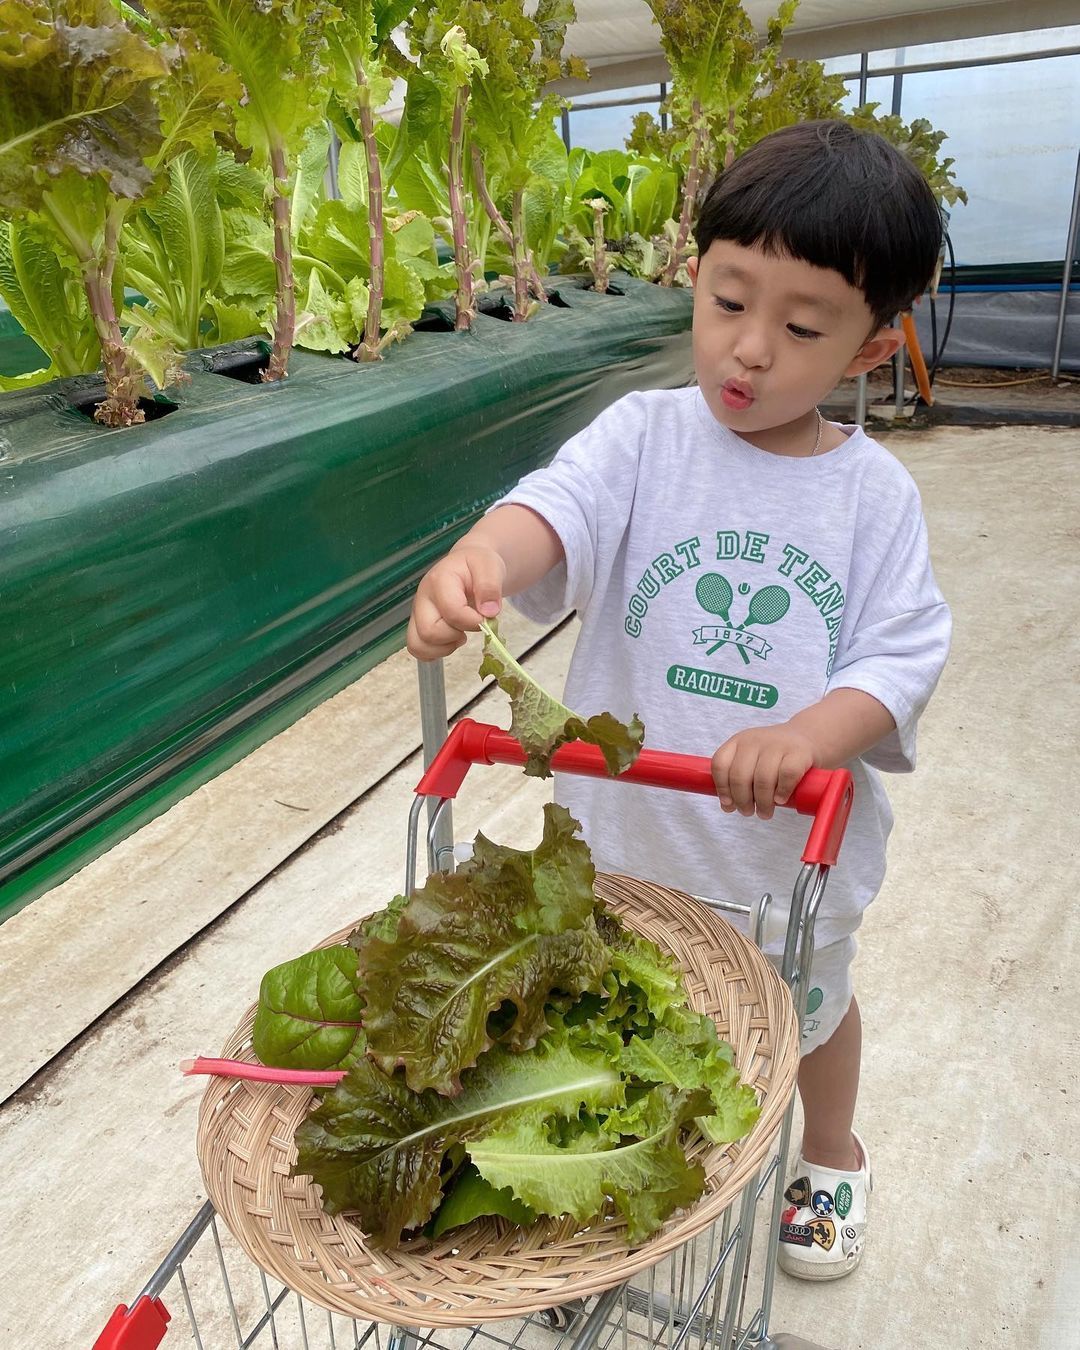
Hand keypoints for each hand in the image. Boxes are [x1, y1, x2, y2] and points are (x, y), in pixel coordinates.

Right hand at [407, 544, 506, 660]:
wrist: (467, 564)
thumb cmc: (477, 565)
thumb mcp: (490, 566)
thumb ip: (490, 587)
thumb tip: (489, 613)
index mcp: (439, 580)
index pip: (451, 611)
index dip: (472, 621)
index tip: (485, 616)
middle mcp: (422, 597)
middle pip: (429, 632)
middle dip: (454, 636)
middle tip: (470, 626)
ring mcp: (417, 613)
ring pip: (418, 644)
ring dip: (443, 648)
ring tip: (460, 635)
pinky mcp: (418, 624)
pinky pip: (417, 649)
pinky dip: (435, 652)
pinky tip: (451, 641)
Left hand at [710, 723, 815, 819]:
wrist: (808, 737)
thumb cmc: (775, 757)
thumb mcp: (751, 761)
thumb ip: (737, 781)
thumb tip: (727, 807)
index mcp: (738, 742)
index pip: (720, 764)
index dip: (722, 788)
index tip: (729, 804)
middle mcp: (755, 740)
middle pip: (739, 776)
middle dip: (742, 800)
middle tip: (748, 812)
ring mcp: (777, 744)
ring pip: (762, 779)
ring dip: (762, 802)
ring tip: (765, 812)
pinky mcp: (799, 752)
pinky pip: (787, 775)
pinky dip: (782, 791)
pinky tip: (780, 799)